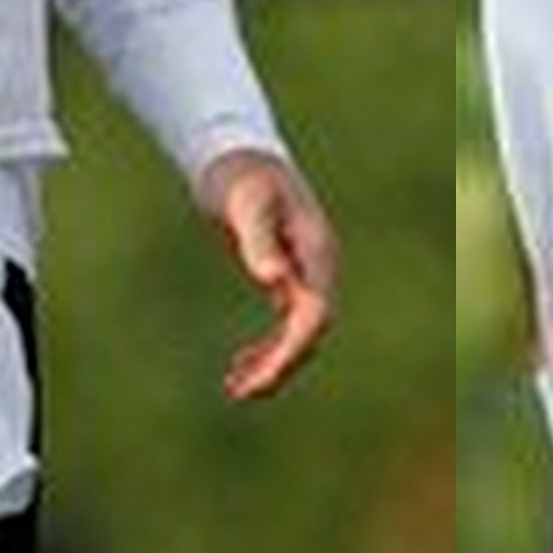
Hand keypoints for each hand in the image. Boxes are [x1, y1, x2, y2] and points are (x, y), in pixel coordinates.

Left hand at [198, 148, 335, 401]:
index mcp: (316, 254)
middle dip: (279, 366)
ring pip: (298, 335)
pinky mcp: (288, 281)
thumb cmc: (245, 178)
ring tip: (235, 388)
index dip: (291, 350)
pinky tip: (240, 365)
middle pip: (310, 333)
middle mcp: (318, 269)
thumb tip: (272, 282)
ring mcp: (306, 276)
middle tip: (240, 393)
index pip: (314, 315)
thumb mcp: (248, 205)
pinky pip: (285, 327)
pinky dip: (266, 349)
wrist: (242, 160)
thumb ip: (260, 241)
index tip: (260, 377)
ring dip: (272, 364)